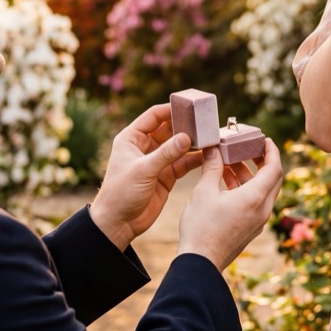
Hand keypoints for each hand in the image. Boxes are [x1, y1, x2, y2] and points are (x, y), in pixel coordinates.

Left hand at [90, 103, 202, 249]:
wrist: (119, 223)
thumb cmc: (121, 193)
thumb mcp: (143, 170)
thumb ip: (166, 153)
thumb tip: (187, 137)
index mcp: (131, 138)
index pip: (153, 116)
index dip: (170, 110)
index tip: (190, 107)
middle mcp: (144, 147)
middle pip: (169, 129)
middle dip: (186, 126)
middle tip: (205, 122)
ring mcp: (157, 161)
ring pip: (178, 146)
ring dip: (193, 142)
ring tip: (211, 137)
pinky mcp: (166, 176)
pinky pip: (183, 163)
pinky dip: (195, 159)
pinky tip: (209, 155)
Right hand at [176, 139, 282, 270]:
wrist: (201, 263)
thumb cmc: (201, 227)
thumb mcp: (203, 192)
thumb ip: (211, 167)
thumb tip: (213, 148)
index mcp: (255, 198)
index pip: (275, 168)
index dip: (272, 151)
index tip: (264, 140)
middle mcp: (262, 210)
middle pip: (272, 179)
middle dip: (262, 161)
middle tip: (248, 148)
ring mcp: (258, 221)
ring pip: (262, 191)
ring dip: (249, 175)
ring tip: (228, 163)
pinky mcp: (250, 229)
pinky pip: (255, 203)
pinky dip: (245, 189)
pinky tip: (225, 182)